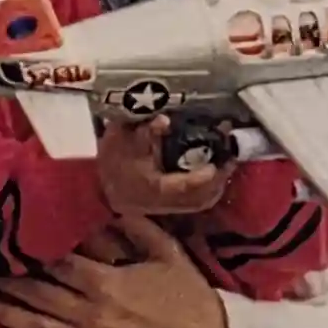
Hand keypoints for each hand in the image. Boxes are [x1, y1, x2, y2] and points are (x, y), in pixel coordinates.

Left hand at [0, 215, 230, 327]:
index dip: (23, 256)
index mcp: (105, 282)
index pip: (54, 265)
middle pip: (36, 296)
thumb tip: (110, 203)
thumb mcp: (167, 253)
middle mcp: (90, 314)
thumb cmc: (193, 299)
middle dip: (2, 284)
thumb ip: (136, 226)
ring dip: (5, 317)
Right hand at [97, 116, 228, 216]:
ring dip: (216, 187)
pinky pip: (194, 205)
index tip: (216, 164)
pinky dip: (208, 192)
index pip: (182, 187)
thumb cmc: (109, 158)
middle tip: (231, 159)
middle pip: (198, 199)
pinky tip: (215, 178)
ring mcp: (164, 208)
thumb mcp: (120, 138)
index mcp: (150, 188)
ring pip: (198, 204)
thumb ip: (143, 130)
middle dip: (218, 180)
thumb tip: (164, 120)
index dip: (202, 177)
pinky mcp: (167, 208)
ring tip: (227, 166)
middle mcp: (160, 203)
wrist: (97, 184)